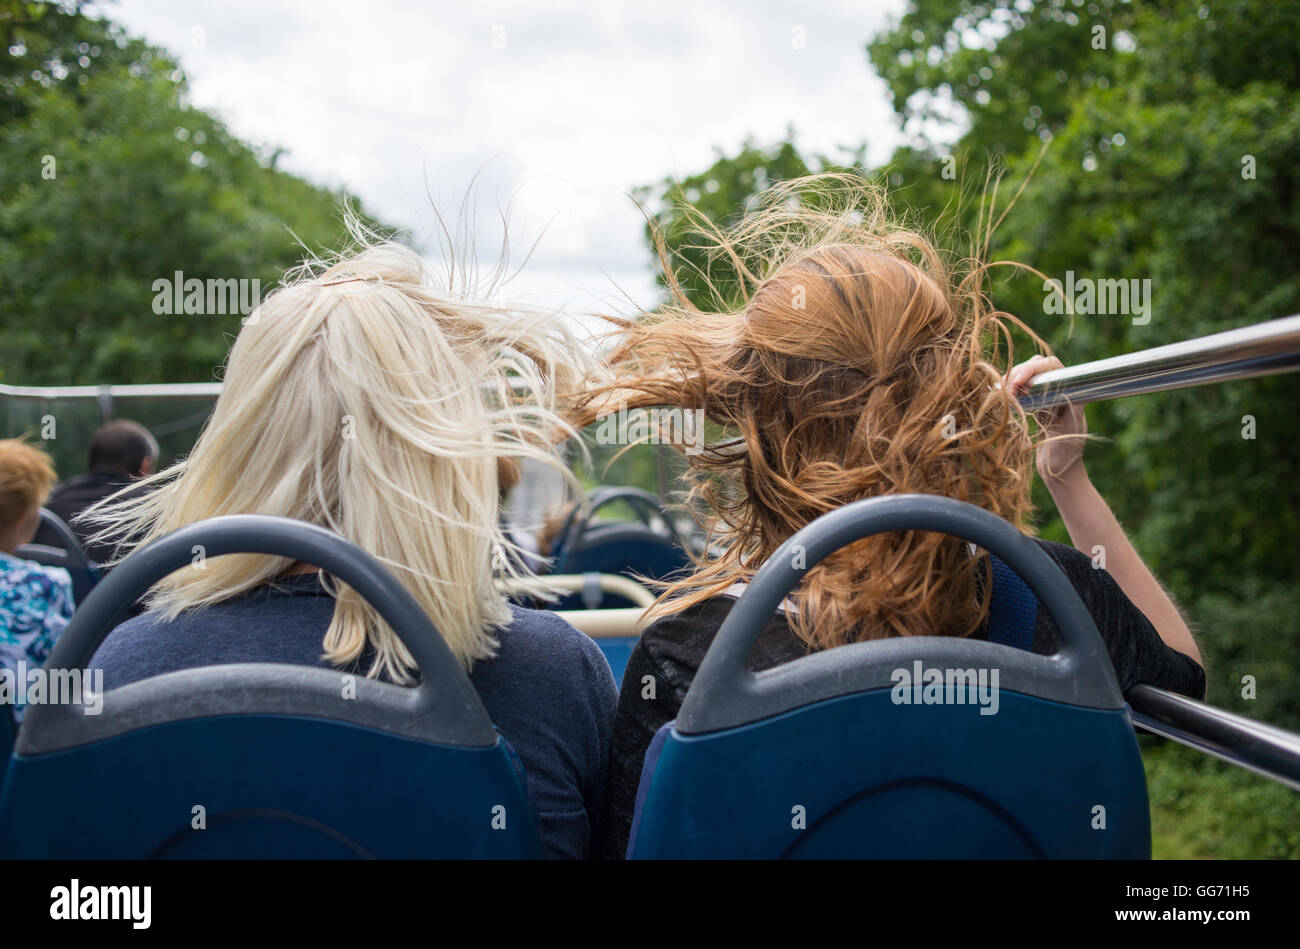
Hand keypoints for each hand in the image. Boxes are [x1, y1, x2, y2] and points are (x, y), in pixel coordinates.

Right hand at [1006, 355, 1086, 484]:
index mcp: (1073, 391)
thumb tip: (1060, 388)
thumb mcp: (1069, 429)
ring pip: (1027, 377)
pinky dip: (1010, 390)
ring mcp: (1048, 397)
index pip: (1051, 366)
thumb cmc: (1066, 454)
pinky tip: (1003, 397)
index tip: (1017, 382)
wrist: (1060, 471)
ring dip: (1012, 381)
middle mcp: (1061, 390)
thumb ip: (1067, 407)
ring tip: (1001, 392)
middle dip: (1019, 373)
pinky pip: (1022, 390)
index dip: (1032, 369)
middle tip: (1006, 389)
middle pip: (1037, 367)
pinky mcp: (1037, 406)